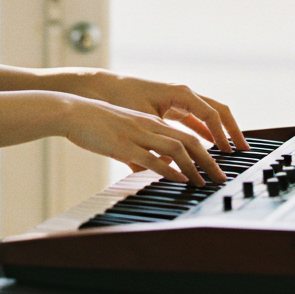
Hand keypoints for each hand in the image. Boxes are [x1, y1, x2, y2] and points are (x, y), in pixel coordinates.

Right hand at [59, 95, 228, 184]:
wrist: (72, 111)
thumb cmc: (94, 123)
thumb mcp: (121, 133)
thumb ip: (136, 149)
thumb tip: (145, 168)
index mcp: (150, 121)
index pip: (187, 133)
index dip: (206, 150)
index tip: (216, 166)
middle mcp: (149, 125)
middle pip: (190, 141)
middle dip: (209, 161)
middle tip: (221, 177)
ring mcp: (138, 135)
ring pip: (176, 149)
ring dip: (195, 167)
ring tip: (205, 182)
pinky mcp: (124, 145)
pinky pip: (153, 158)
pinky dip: (170, 170)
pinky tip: (180, 179)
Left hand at [85, 72, 248, 154]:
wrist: (103, 87)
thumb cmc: (121, 98)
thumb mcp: (141, 120)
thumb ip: (158, 141)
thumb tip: (170, 166)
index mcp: (180, 93)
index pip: (211, 114)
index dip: (222, 134)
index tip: (229, 152)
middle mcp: (184, 94)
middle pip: (218, 111)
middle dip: (232, 130)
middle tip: (243, 150)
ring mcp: (180, 100)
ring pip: (209, 115)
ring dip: (221, 132)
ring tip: (231, 152)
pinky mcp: (173, 107)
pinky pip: (197, 119)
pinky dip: (206, 131)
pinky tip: (211, 146)